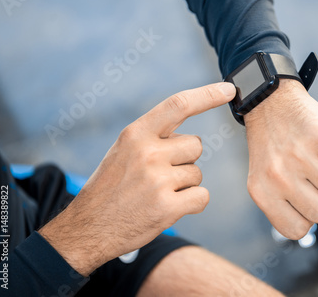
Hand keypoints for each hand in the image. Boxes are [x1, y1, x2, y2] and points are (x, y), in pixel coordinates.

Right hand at [39, 82, 235, 275]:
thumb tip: (192, 136)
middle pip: (195, 145)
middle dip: (185, 159)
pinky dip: (192, 203)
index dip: (207, 95)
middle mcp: (148, 152)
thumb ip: (154, 137)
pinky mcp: (167, 207)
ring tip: (156, 193)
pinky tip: (169, 207)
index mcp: (136, 134)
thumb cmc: (112, 186)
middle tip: (159, 175)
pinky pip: (202, 196)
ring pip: (197, 173)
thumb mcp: (123, 150)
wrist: (89, 227)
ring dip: (184, 184)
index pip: (178, 105)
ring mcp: (158, 180)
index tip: (229, 89)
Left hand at [244, 79, 317, 240]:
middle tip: (307, 173)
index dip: (305, 216)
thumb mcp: (280, 182)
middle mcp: (278, 175)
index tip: (300, 197)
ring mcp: (299, 155)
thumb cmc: (274, 145)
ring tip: (314, 157)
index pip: (297, 230)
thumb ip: (311, 211)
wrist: (270, 102)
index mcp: (262, 192)